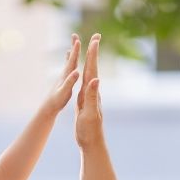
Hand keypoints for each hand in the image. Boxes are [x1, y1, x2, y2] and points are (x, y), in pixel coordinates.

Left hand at [41, 34, 80, 114]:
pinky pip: (69, 68)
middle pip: (70, 57)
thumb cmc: (57, 101)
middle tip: (75, 35)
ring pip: (69, 61)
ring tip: (74, 45)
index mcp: (66, 75)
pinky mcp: (64, 80)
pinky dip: (70, 62)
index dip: (75, 51)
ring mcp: (64, 76)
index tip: (78, 40)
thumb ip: (70, 82)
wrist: (48, 107)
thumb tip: (76, 72)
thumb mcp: (65, 92)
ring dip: (72, 52)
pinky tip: (70, 62)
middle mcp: (64, 74)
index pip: (72, 61)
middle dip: (74, 46)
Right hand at [75, 33, 102, 149]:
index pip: (92, 69)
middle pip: (92, 67)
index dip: (93, 54)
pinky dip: (83, 74)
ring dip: (89, 60)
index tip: (94, 39)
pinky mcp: (84, 101)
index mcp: (91, 92)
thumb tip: (95, 80)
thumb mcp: (89, 113)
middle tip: (96, 36)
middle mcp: (92, 91)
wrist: (91, 143)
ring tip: (90, 49)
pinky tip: (83, 74)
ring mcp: (89, 96)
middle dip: (93, 52)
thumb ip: (92, 96)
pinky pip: (84, 83)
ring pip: (89, 73)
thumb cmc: (89, 130)